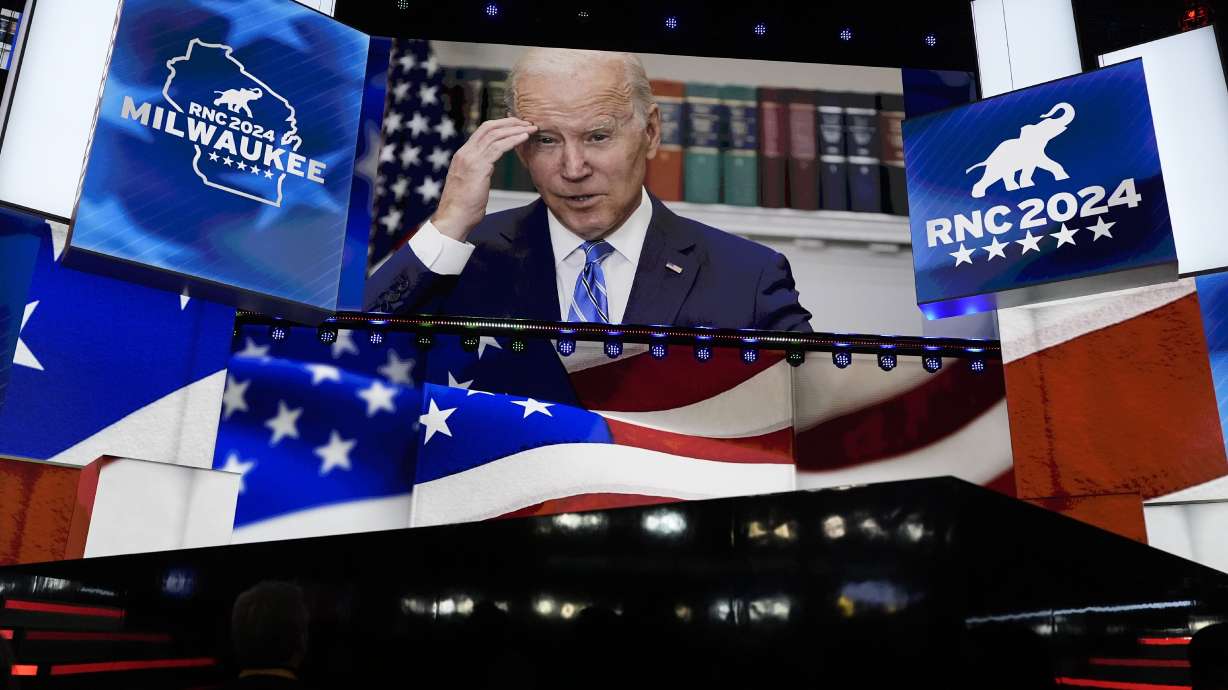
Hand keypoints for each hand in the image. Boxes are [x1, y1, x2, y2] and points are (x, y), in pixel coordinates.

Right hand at [431, 117, 536, 241]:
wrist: (454, 218)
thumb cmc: (464, 206)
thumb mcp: (470, 182)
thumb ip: (479, 170)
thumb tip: (488, 167)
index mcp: (462, 155)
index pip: (482, 131)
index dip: (501, 125)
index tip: (516, 125)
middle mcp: (465, 153)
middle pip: (489, 127)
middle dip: (510, 122)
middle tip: (526, 122)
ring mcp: (470, 158)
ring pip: (495, 135)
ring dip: (515, 129)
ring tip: (530, 128)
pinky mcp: (478, 167)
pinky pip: (498, 147)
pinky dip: (513, 140)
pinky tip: (524, 138)